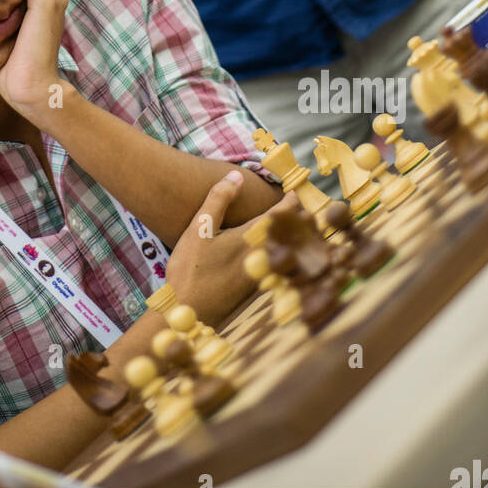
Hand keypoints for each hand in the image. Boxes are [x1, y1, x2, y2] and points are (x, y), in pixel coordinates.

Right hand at [165, 171, 297, 324]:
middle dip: (300, 220)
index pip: (283, 214)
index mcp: (252, 238)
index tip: (293, 192)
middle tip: (299, 209)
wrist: (188, 312)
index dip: (291, 200)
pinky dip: (286, 255)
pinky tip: (277, 253)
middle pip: (294, 234)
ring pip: (291, 252)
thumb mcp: (198, 228)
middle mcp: (265, 257)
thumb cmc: (190, 268)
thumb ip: (218, 199)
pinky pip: (283, 267)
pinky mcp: (262, 290)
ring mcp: (265, 276)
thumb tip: (237, 175)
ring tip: (293, 228)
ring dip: (295, 239)